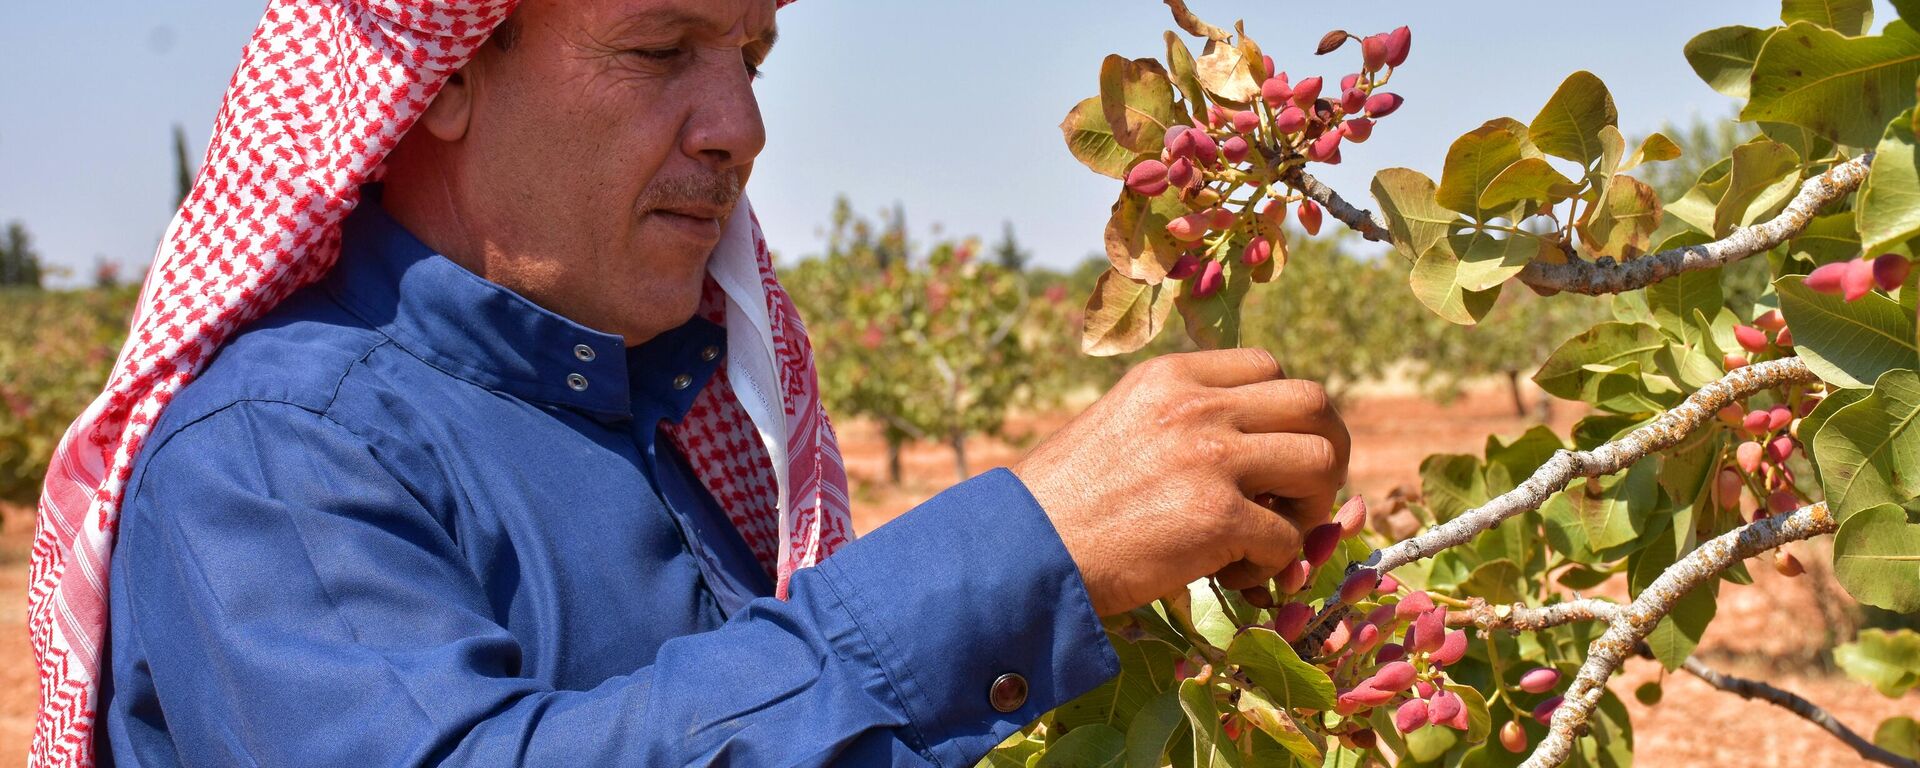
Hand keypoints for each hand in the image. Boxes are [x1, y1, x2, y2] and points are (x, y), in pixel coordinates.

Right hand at [1012, 349, 1349, 616]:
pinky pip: (1289, 536)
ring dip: (1310, 505)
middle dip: (1323, 450)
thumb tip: (1246, 436)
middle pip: (1314, 403)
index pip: (1269, 366)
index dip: (1285, 413)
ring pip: (1320, 462)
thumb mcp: (1120, 422)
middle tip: (1298, 494)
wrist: (1022, 551)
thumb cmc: (1063, 500)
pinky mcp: (1217, 518)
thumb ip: (1179, 416)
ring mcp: (1211, 459)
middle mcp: (1197, 405)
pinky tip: (1231, 573)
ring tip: (1271, 533)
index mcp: (1170, 376)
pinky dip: (1272, 563)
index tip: (1269, 453)